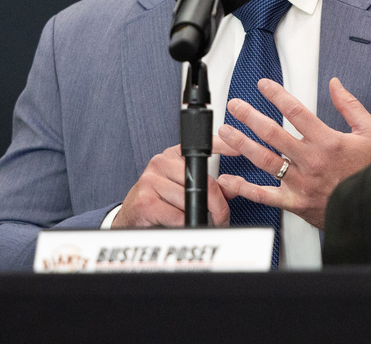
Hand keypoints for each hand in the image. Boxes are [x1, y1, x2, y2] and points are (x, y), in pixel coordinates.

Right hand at [112, 140, 230, 228]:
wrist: (132, 219)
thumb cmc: (161, 203)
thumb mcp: (187, 190)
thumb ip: (213, 187)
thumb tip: (234, 185)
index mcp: (173, 156)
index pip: (202, 145)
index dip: (223, 146)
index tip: (239, 149)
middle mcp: (160, 162)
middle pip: (202, 181)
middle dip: (217, 204)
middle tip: (222, 217)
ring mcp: (151, 180)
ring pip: (190, 199)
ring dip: (201, 217)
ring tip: (204, 223)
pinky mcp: (145, 201)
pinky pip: (178, 215)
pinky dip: (185, 224)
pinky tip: (184, 225)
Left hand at [216, 77, 370, 228]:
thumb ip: (350, 105)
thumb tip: (335, 84)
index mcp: (327, 141)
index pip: (296, 111)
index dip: (276, 95)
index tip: (263, 85)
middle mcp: (310, 160)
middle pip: (273, 133)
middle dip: (250, 116)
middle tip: (235, 105)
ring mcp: (300, 182)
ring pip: (264, 160)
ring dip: (242, 144)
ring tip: (225, 132)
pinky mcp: (295, 202)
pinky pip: (265, 196)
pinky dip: (245, 188)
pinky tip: (229, 180)